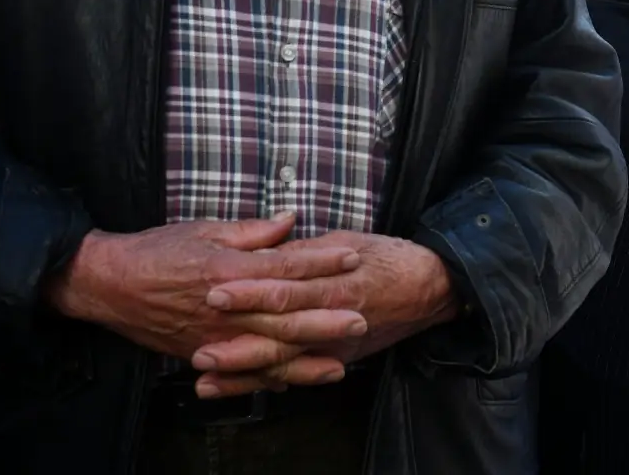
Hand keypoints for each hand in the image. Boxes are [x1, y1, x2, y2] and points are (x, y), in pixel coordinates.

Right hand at [43, 215, 366, 377]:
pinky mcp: (201, 354)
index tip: (352, 259)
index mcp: (229, 271)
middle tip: (361, 320)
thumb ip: (252, 232)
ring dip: (304, 360)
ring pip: (266, 353)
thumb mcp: (204, 230)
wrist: (108, 284)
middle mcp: (225, 309)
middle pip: (283, 317)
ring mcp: (213, 337)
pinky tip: (292, 382)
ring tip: (338, 365)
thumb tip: (291, 220)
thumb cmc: (156, 251)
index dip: (321, 264)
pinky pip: (240, 372)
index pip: (285, 268)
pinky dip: (267, 379)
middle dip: (324, 319)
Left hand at [190, 232, 458, 398]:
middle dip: (239, 342)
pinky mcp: (337, 357)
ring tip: (207, 378)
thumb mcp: (344, 240)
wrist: (428, 286)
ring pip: (286, 360)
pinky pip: (298, 374)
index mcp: (334, 279)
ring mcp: (336, 343)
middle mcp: (335, 316)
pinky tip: (237, 388)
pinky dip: (267, 383)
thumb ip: (302, 250)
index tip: (214, 291)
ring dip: (245, 371)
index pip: (285, 286)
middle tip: (200, 349)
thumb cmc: (385, 256)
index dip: (250, 291)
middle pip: (281, 331)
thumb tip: (264, 248)